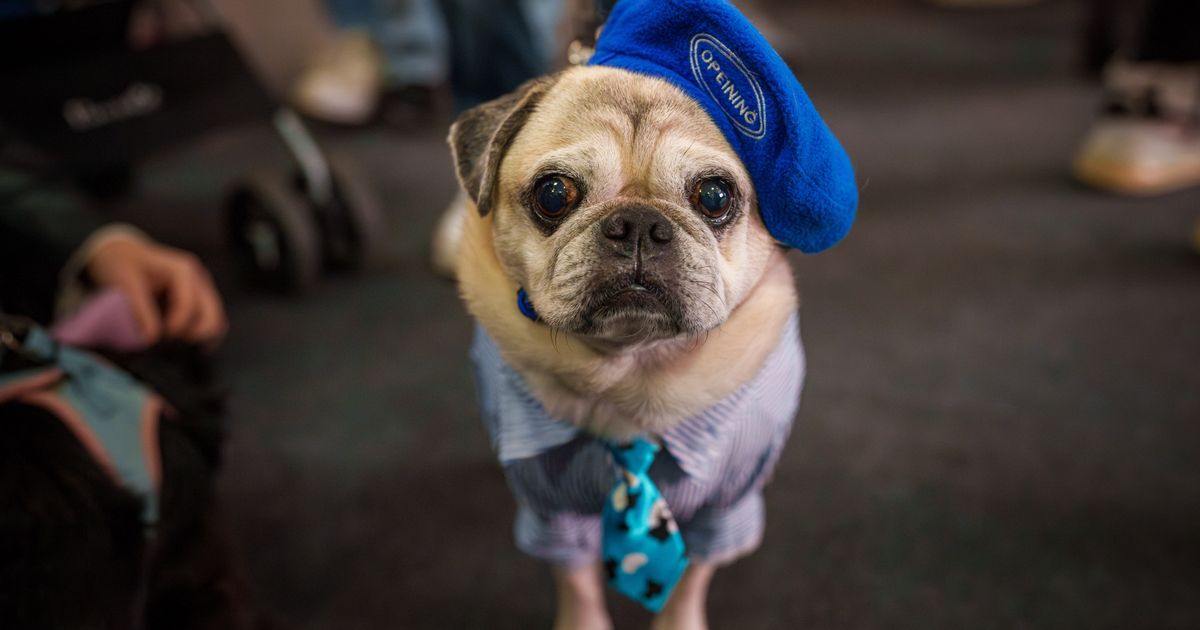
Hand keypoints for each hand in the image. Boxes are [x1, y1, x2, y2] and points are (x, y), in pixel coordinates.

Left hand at [86, 234, 226, 345]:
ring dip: (198, 339)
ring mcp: (203, 289)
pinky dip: (201, 338)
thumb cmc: (123, 265)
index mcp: (182, 271)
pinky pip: (211, 323)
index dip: (175, 327)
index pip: (189, 305)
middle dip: (191, 336)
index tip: (155, 340)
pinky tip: (182, 346)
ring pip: (216, 322)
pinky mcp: (202, 300)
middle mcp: (199, 279)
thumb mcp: (125, 284)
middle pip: (211, 317)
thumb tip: (151, 340)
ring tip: (174, 348)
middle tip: (167, 346)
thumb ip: (140, 311)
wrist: (123, 252)